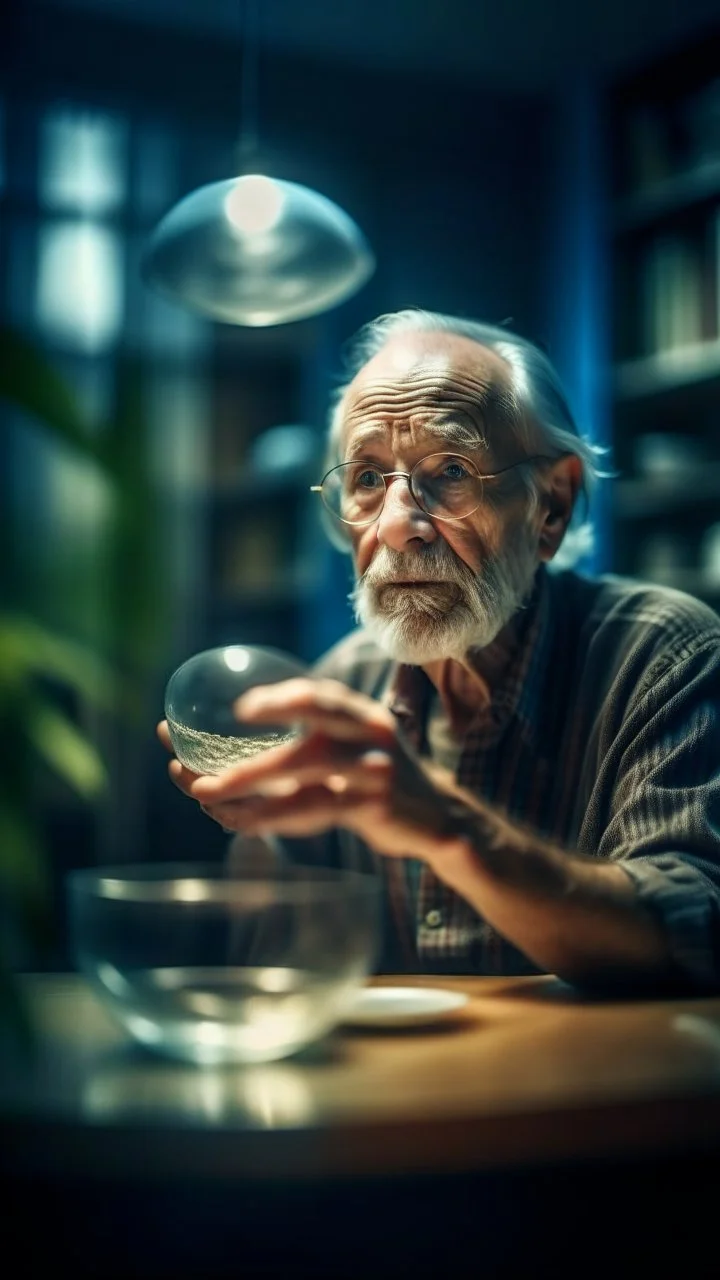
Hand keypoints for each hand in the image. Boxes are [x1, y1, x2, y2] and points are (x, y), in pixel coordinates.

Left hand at [166, 678, 476, 862]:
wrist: (438, 818)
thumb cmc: (375, 781)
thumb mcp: (349, 749)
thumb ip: (305, 745)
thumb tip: (229, 752)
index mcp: (358, 714)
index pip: (317, 696)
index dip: (279, 699)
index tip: (241, 707)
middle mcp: (367, 734)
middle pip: (305, 740)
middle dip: (248, 755)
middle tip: (196, 761)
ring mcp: (373, 770)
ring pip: (304, 775)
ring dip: (250, 786)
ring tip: (205, 795)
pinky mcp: (375, 806)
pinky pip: (317, 810)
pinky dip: (276, 817)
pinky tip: (244, 822)